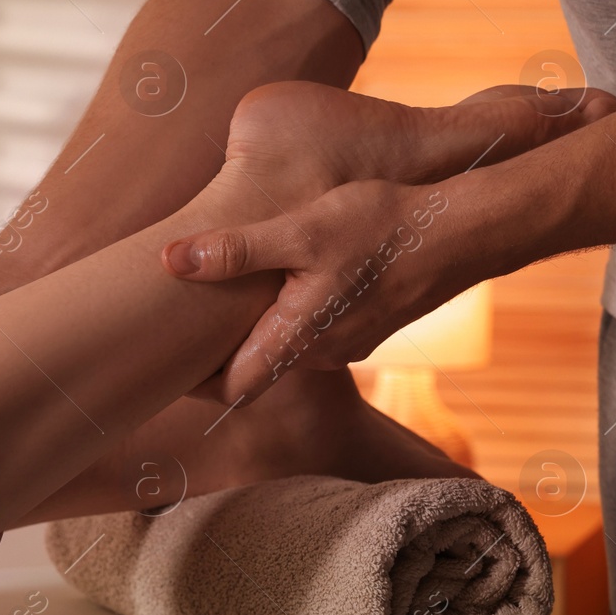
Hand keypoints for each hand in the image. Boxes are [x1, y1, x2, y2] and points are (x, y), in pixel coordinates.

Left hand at [161, 81, 615, 403]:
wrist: (465, 230)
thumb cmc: (384, 227)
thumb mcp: (301, 230)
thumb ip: (235, 249)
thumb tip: (169, 261)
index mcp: (297, 340)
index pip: (229, 387)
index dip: (188, 383)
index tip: (151, 372)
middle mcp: (319, 352)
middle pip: (251, 370)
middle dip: (210, 356)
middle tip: (161, 339)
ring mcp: (345, 340)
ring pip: (281, 346)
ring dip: (247, 333)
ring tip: (202, 309)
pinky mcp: (361, 320)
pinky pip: (308, 328)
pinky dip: (280, 316)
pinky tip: (267, 285)